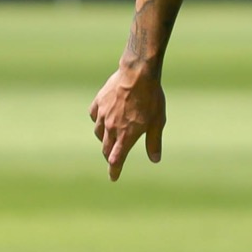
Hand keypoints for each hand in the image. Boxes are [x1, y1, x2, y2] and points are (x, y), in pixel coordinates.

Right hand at [89, 65, 165, 181]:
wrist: (137, 74)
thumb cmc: (151, 99)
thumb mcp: (157, 122)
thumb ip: (154, 142)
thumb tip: (155, 160)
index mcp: (126, 135)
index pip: (116, 159)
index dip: (114, 170)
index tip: (113, 177)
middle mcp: (111, 128)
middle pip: (106, 148)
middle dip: (110, 156)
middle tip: (113, 159)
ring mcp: (103, 114)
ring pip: (98, 133)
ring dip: (104, 139)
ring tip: (110, 138)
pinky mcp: (99, 102)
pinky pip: (94, 116)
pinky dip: (98, 120)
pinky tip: (103, 118)